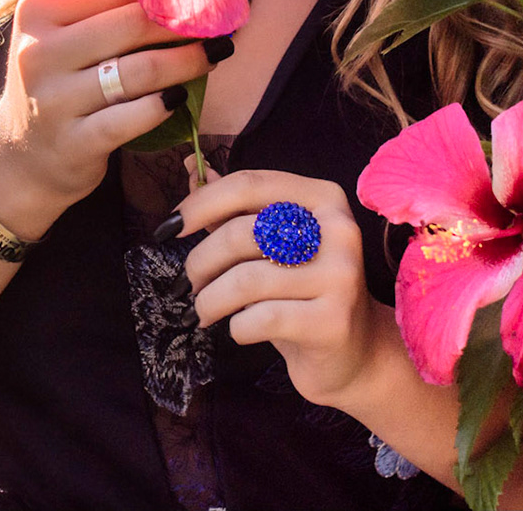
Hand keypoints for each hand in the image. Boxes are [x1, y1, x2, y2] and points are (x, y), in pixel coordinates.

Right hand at [0, 0, 211, 240]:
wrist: (20, 156)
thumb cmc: (56, 85)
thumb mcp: (60, 38)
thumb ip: (100, 7)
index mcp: (38, 14)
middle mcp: (40, 53)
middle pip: (132, 24)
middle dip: (184, 21)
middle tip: (218, 22)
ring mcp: (54, 100)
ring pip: (139, 70)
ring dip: (187, 61)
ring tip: (214, 54)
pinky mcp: (75, 142)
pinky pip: (134, 118)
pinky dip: (164, 105)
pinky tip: (182, 97)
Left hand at [173, 166, 391, 408]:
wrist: (353, 354)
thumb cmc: (301, 291)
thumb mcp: (271, 245)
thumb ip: (233, 208)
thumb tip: (190, 167)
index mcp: (323, 198)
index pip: (249, 184)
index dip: (200, 202)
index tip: (169, 227)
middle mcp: (338, 230)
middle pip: (241, 234)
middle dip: (200, 261)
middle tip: (187, 283)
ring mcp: (340, 276)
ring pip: (245, 280)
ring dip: (209, 299)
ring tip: (202, 310)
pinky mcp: (331, 321)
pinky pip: (260, 318)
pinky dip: (236, 326)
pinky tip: (239, 329)